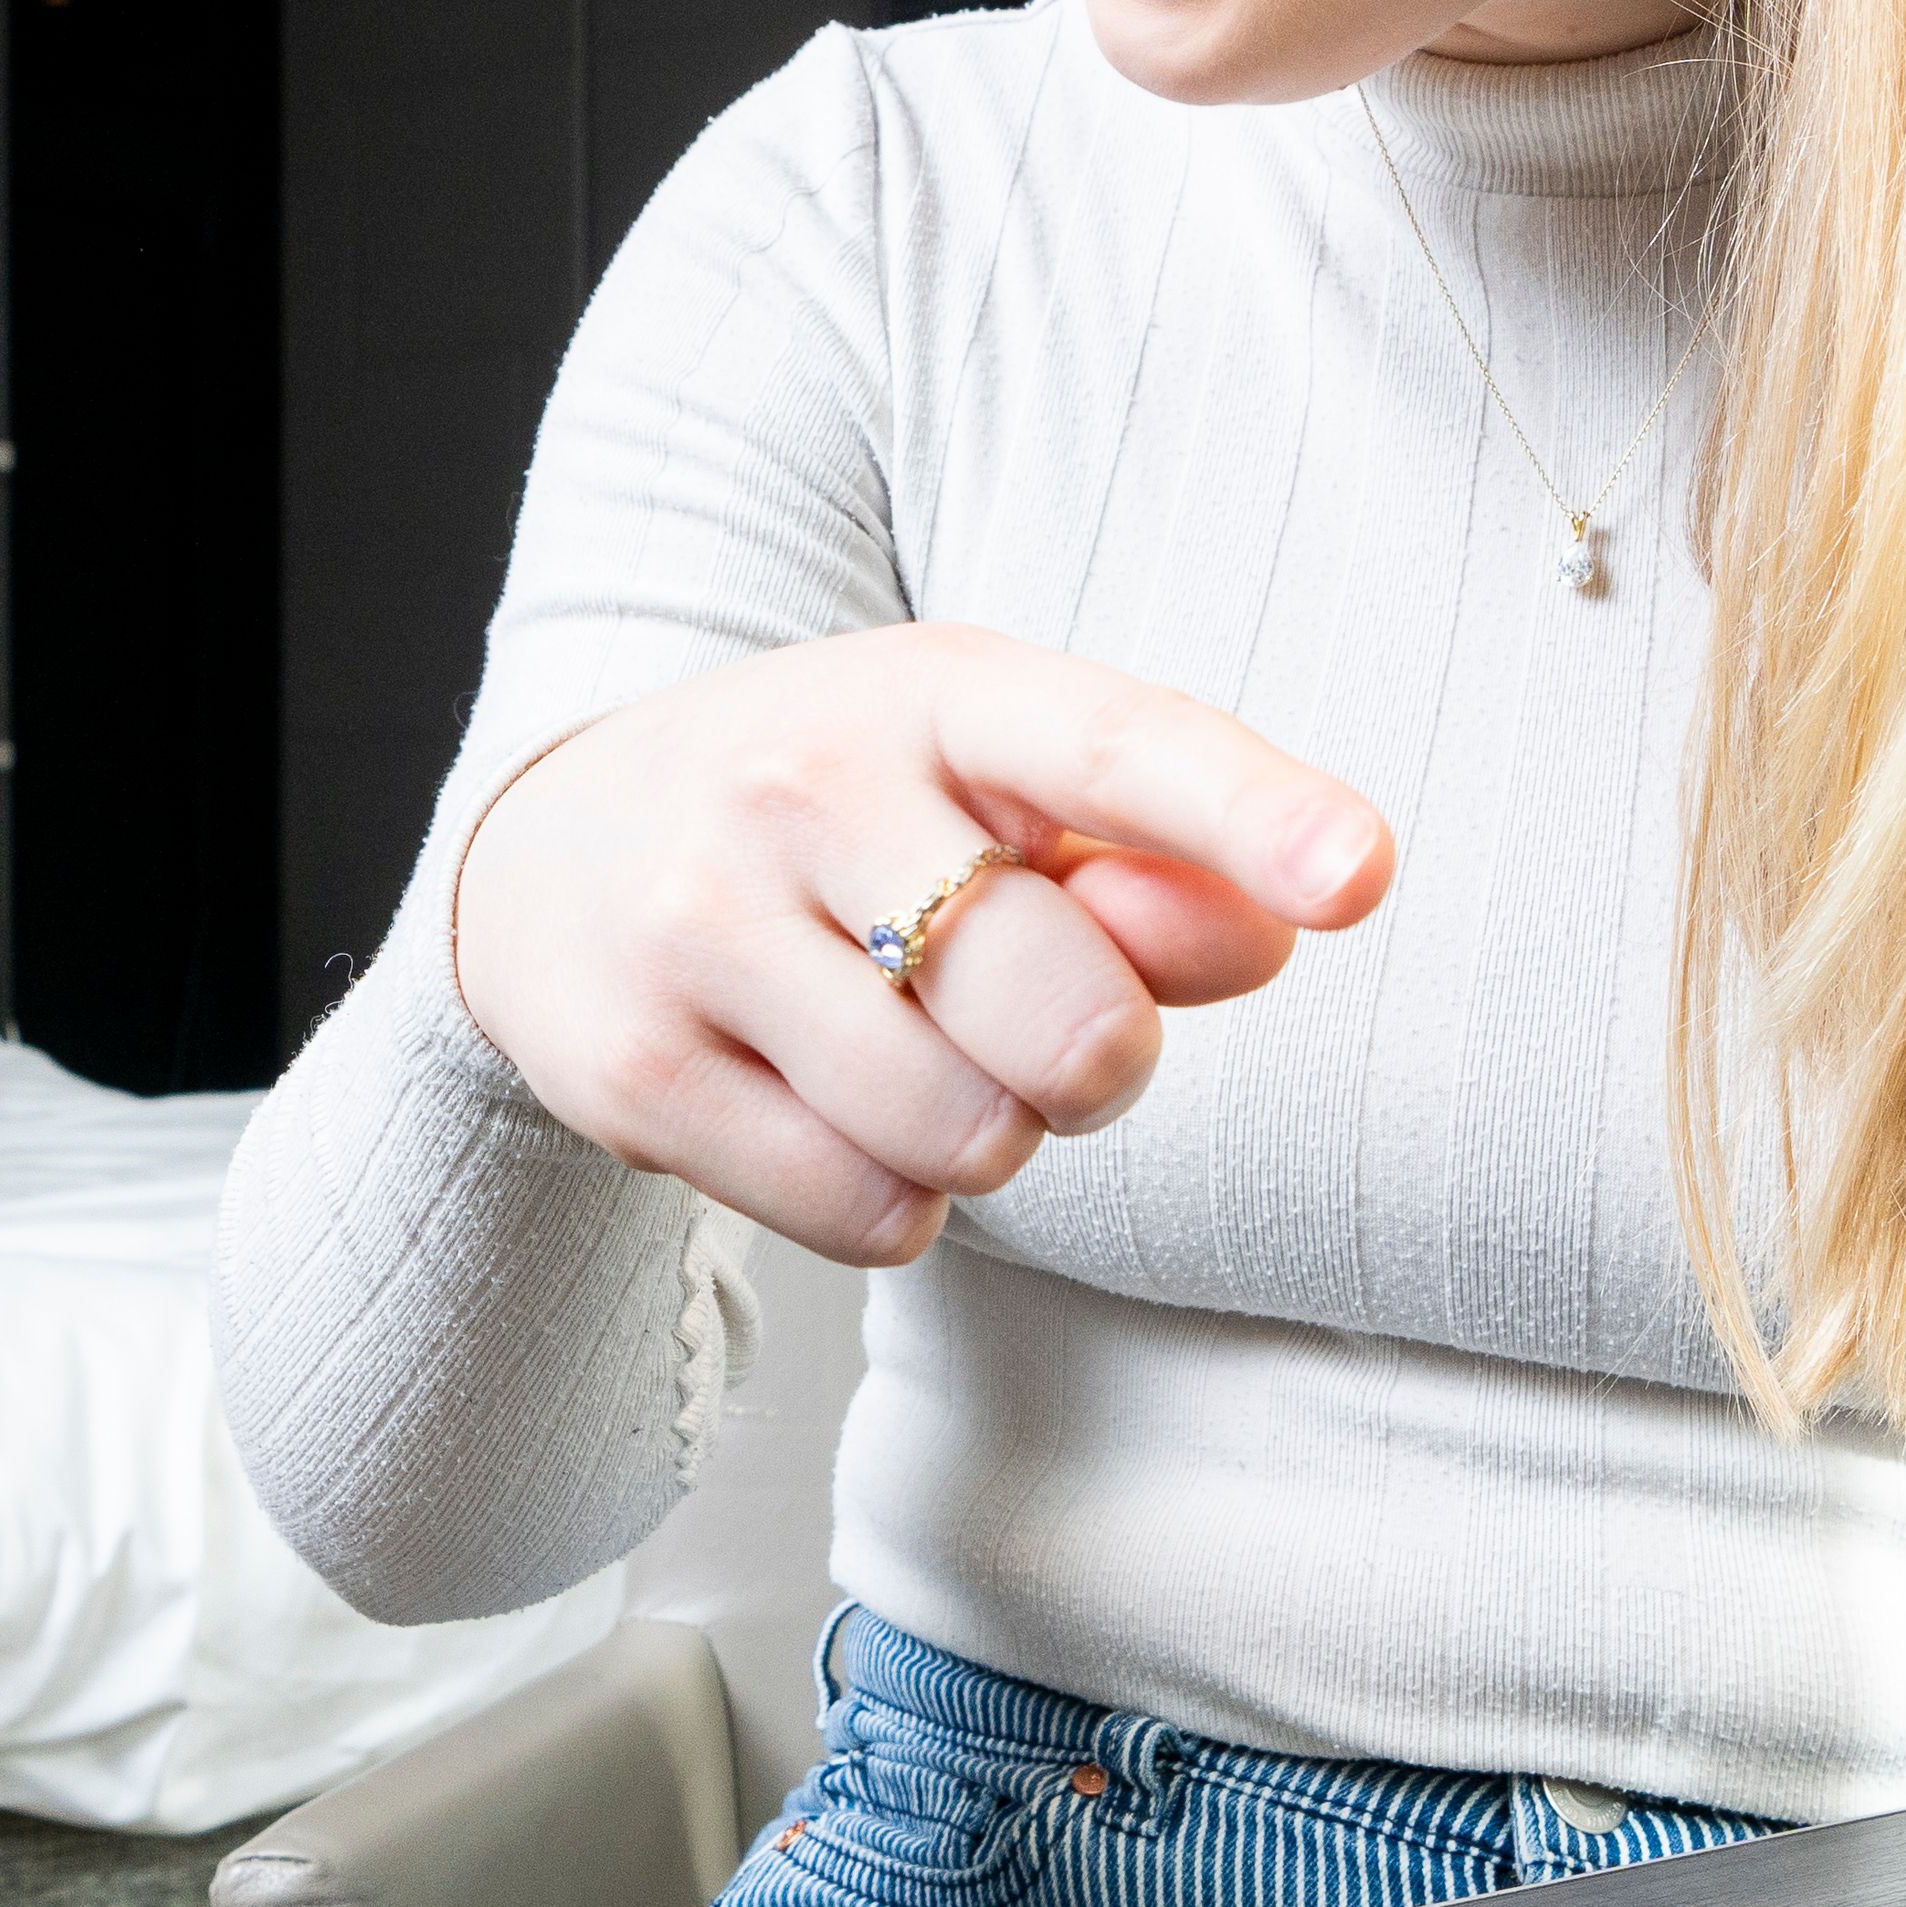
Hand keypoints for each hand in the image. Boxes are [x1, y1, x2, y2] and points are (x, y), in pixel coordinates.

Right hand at [446, 622, 1393, 1264]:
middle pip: (1061, 1014)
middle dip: (1093, 1061)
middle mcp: (798, 784)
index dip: (1247, 815)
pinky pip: (867, 1216)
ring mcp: (699, 926)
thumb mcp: (995, 790)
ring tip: (912, 1054)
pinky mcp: (634, 1071)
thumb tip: (1270, 938)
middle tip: (1025, 1018)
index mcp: (930, 690)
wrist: (550, 853)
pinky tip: (829, 1109)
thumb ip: (1157, 862)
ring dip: (986, 1137)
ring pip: (965, 1136)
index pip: (1113, 748)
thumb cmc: (839, 821)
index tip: (1356, 875)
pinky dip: (893, 1200)